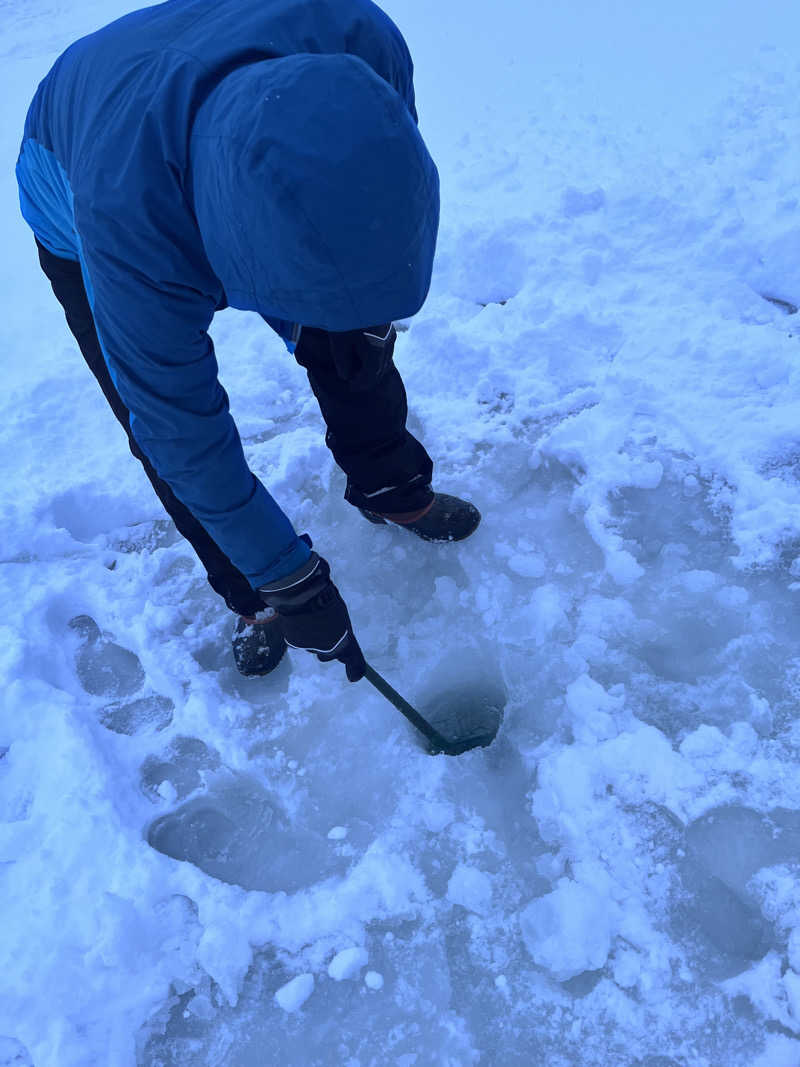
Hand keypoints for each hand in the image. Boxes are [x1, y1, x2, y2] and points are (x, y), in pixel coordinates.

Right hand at [258, 547, 365, 681]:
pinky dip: (299, 632)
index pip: (353, 660)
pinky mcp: (294, 643)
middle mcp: (328, 650)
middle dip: (327, 647)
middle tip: (326, 629)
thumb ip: (341, 630)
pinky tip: (299, 619)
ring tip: (310, 616)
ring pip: (312, 645)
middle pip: (328, 655)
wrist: (303, 592)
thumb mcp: (340, 613)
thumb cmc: (325, 598)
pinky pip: (298, 640)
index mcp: (345, 641)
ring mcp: (310, 648)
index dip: (355, 669)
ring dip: (312, 635)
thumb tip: (340, 641)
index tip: (355, 678)